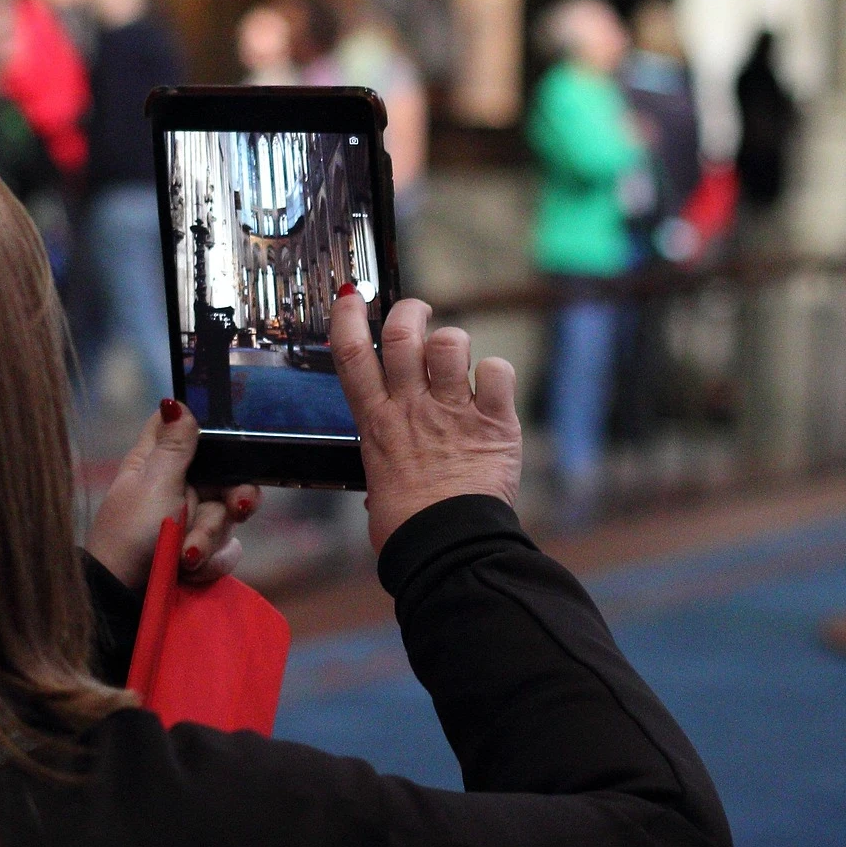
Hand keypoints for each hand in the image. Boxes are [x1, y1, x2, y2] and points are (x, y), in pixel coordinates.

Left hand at [85, 399, 263, 590]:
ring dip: (209, 538)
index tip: (231, 444)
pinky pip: (225, 550)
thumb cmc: (131, 534)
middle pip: (225, 477)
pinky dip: (211, 563)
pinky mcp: (199, 554)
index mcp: (158, 462)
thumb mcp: (155, 484)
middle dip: (231, 498)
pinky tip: (190, 573)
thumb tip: (174, 400)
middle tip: (237, 507)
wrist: (124, 600)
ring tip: (185, 558)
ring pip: (226, 516)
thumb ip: (174, 446)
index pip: (187, 430)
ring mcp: (189, 522)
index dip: (211, 433)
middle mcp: (176, 488)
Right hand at [330, 291, 521, 551]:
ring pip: (451, 342)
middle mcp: (411, 408)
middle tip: (417, 314)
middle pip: (403, 334)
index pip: (352, 356)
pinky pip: (497, 370)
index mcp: (377, 424)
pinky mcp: (492, 422)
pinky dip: (495, 372)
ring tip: (456, 359)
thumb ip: (387, 463)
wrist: (447, 548)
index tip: (351, 298)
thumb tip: (388, 480)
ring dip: (454, 341)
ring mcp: (452, 411)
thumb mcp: (378, 488)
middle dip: (410, 312)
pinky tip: (491, 389)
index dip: (348, 319)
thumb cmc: (409, 529)